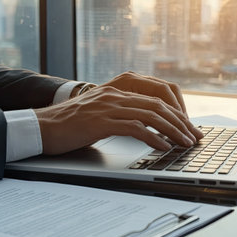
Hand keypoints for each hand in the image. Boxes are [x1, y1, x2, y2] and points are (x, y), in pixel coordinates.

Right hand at [35, 74, 201, 154]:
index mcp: (116, 89)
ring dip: (172, 130)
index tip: (186, 125)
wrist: (43, 127)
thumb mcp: (99, 112)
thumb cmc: (70, 124)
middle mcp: (115, 94)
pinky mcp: (102, 121)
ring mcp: (108, 106)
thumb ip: (120, 112)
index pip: (156, 94)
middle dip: (180, 121)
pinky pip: (135, 128)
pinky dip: (154, 138)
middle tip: (193, 136)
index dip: (175, 109)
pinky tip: (163, 147)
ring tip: (185, 143)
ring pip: (150, 115)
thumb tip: (144, 126)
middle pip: (158, 104)